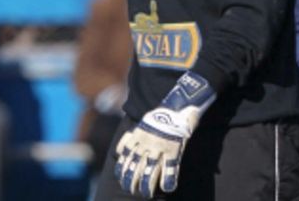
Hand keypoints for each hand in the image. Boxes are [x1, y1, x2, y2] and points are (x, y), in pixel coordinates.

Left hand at [114, 71, 215, 197]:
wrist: (178, 106)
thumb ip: (131, 138)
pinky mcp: (174, 150)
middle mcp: (147, 144)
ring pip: (150, 171)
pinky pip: (170, 169)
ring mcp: (160, 148)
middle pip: (136, 167)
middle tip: (132, 190)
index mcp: (138, 137)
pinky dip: (168, 180)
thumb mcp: (141, 123)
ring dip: (147, 185)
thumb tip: (120, 152)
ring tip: (146, 193)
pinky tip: (167, 188)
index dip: (122, 170)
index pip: (126, 157)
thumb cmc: (161, 115)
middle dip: (132, 181)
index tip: (122, 179)